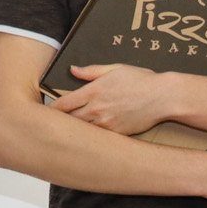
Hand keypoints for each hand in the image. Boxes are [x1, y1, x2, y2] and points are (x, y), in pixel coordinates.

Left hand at [51, 64, 175, 134]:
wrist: (163, 97)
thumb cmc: (140, 79)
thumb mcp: (115, 69)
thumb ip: (91, 71)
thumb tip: (72, 70)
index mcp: (93, 91)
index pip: (62, 104)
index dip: (50, 110)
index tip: (43, 113)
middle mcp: (96, 109)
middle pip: (68, 121)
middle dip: (58, 123)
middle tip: (49, 126)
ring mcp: (106, 124)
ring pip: (81, 132)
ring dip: (73, 132)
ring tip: (64, 134)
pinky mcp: (116, 134)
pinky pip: (97, 139)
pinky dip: (90, 138)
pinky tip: (86, 138)